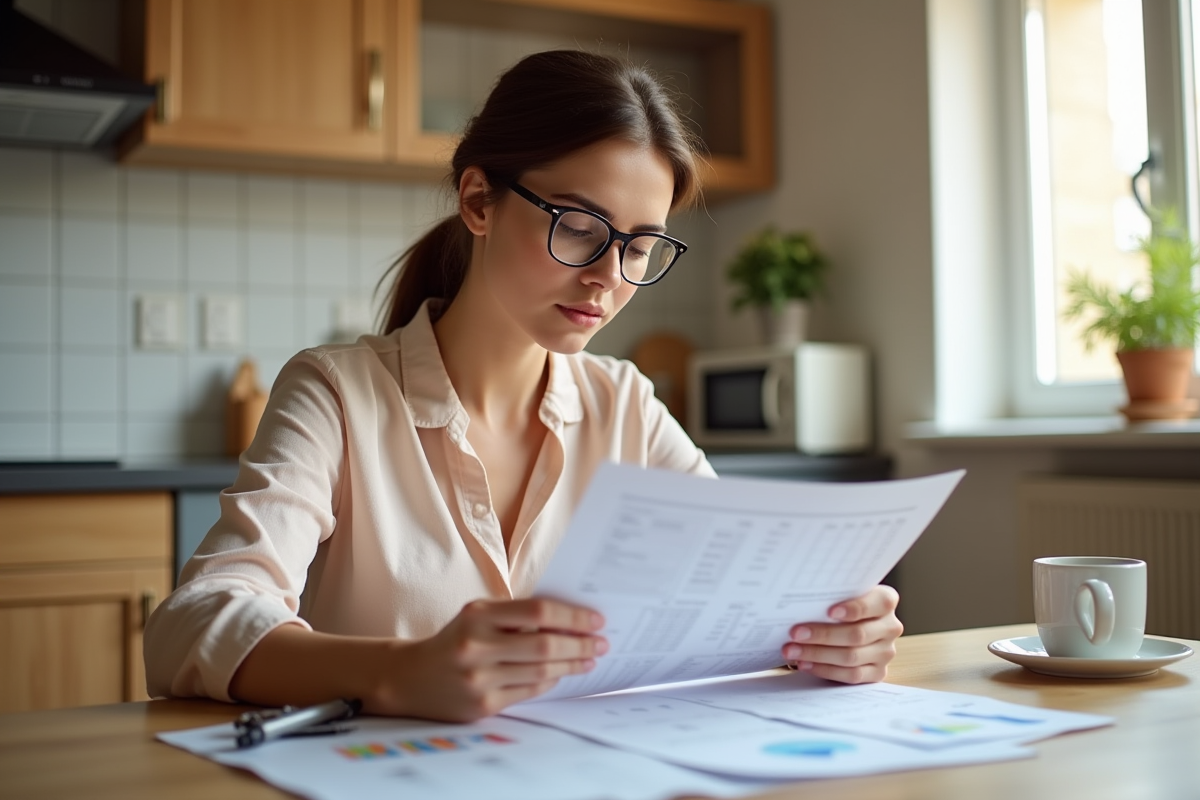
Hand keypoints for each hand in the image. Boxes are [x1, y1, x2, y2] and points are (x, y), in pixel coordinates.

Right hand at [378, 598, 606, 721]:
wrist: (410, 678)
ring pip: (541, 670)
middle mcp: (478, 646)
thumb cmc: (455, 639)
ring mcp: (480, 678)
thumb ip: (516, 615)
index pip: (538, 612)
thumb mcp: (477, 616)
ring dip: (572, 665)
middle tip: (601, 643)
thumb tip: (569, 620)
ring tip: (589, 659)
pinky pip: (529, 690)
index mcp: (478, 616)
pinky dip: (550, 680)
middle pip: (546, 645)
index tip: (596, 620)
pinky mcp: (482, 705)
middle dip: (581, 644)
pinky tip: (561, 674)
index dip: (573, 616)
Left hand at [781, 584, 901, 683]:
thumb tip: (801, 604)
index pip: (879, 603)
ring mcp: (885, 652)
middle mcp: (890, 627)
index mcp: (885, 601)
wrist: (849, 624)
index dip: (854, 608)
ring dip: (817, 654)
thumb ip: (831, 596)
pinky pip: (851, 675)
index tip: (829, 612)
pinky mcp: (877, 672)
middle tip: (795, 633)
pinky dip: (824, 670)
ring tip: (792, 650)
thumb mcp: (840, 595)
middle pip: (857, 634)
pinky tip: (805, 664)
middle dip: (823, 635)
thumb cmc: (839, 604)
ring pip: (851, 657)